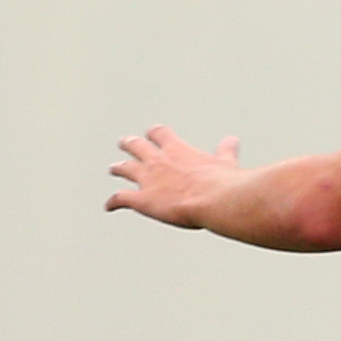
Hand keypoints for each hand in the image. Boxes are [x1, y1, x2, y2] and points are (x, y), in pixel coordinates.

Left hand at [107, 127, 244, 228]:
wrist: (215, 199)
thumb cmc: (223, 183)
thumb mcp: (225, 162)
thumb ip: (225, 151)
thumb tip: (232, 140)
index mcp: (178, 149)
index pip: (160, 133)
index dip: (155, 133)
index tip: (154, 133)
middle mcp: (158, 160)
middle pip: (136, 146)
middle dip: (130, 144)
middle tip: (126, 143)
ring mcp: (147, 179)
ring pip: (125, 168)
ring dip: (118, 168)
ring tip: (114, 168)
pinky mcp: (142, 200)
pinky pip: (121, 198)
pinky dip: (113, 202)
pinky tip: (109, 206)